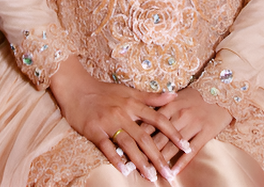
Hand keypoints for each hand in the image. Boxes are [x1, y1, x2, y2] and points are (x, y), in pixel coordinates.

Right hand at [48, 56, 189, 181]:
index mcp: (133, 103)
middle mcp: (123, 113)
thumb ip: (151, 97)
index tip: (186, 147)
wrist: (77, 88)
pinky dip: (116, 159)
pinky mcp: (95, 131)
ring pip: (128, 145)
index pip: (158, 119)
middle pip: (145, 137)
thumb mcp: (128, 91)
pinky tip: (124, 170)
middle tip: (169, 173)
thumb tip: (174, 95)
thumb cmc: (104, 91)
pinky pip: (107, 147)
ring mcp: (109, 122)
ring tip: (151, 177)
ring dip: (140, 162)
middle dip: (158, 156)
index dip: (173, 133)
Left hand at [141, 86, 232, 176]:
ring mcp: (193, 124)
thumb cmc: (195, 96)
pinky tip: (173, 171)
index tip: (124, 149)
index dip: (136, 137)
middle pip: (159, 138)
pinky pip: (192, 150)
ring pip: (173, 146)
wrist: (221, 91)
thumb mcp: (176, 98)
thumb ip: (160, 107)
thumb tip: (139, 118)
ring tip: (151, 174)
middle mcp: (180, 115)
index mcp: (170, 105)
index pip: (149, 124)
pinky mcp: (206, 132)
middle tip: (133, 166)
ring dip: (162, 161)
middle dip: (145, 153)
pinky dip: (182, 162)